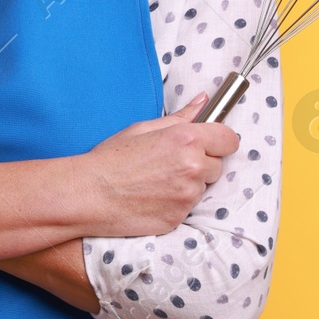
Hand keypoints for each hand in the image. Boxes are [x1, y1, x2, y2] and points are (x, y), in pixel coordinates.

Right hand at [82, 92, 239, 236]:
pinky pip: (189, 207)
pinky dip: (176, 202)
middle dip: (201, 163)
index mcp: (186, 139)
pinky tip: (153, 196)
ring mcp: (188, 195)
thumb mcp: (142, 129)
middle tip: (169, 163)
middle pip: (218, 165)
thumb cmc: (110, 159)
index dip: (219, 140)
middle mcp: (193, 167)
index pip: (229, 139)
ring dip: (189, 184)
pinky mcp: (181, 217)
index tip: (208, 143)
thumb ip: (180, 117)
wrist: (89, 194)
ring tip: (157, 181)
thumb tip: (203, 101)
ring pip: (203, 187)